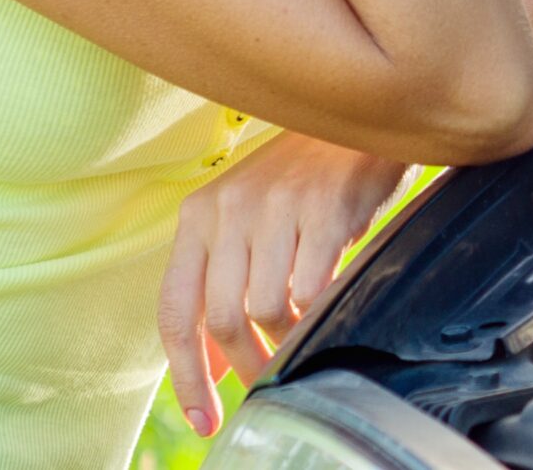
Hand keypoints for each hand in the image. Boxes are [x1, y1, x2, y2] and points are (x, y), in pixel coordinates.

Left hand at [158, 129, 408, 436]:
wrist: (357, 114)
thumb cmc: (301, 176)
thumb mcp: (247, 219)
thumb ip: (223, 281)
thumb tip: (212, 363)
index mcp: (199, 214)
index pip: (175, 310)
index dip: (186, 375)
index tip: (205, 418)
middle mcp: (230, 208)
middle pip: (223, 318)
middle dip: (247, 365)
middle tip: (269, 381)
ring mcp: (278, 205)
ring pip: (267, 308)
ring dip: (288, 340)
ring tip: (304, 338)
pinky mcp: (325, 206)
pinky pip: (312, 287)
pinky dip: (319, 310)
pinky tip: (329, 301)